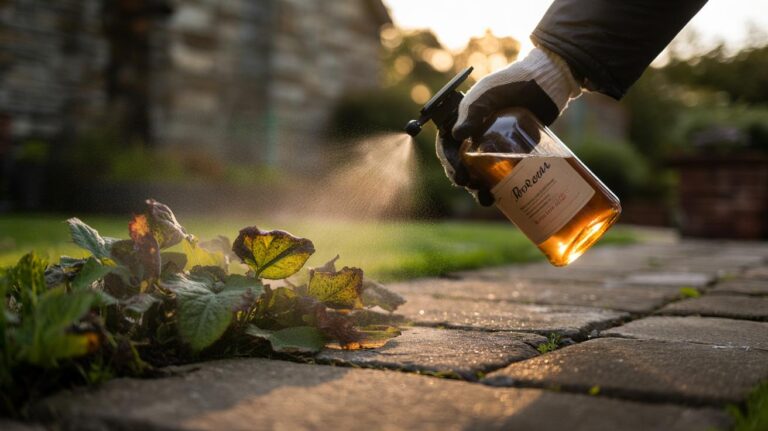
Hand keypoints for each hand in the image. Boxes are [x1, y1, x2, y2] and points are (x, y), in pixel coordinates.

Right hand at [436, 48, 580, 204]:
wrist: (546, 84)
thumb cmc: (512, 82)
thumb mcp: (488, 94)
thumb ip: (473, 111)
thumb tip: (457, 135)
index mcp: (462, 122)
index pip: (447, 146)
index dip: (450, 162)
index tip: (460, 174)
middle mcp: (475, 137)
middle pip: (462, 165)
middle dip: (465, 180)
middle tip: (473, 186)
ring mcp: (494, 147)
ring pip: (481, 174)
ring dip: (480, 189)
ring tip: (487, 198)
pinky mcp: (513, 153)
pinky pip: (503, 174)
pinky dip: (502, 188)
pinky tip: (504, 197)